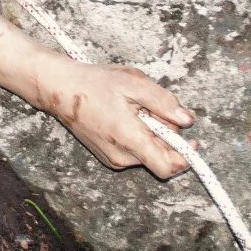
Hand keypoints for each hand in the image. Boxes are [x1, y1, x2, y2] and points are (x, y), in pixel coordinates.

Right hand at [33, 54, 194, 178]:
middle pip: (161, 157)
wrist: (59, 89)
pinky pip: (135, 152)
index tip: (191, 140)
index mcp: (129, 138)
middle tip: (152, 108)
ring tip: (134, 108)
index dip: (185, 157)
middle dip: (166, 135)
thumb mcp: (133, 83)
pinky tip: (125, 115)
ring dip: (152, 135)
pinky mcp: (108, 157)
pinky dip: (138, 137)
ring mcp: (113, 159)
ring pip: (148, 153)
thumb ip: (163, 102)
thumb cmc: (94, 83)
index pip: (167, 167)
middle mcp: (122, 156)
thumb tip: (187, 120)